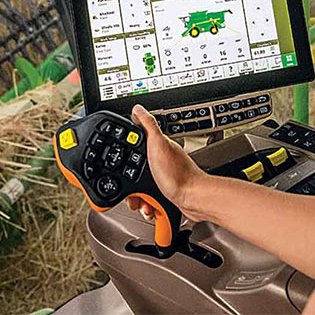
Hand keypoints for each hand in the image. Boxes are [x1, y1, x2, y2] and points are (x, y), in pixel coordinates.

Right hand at [126, 105, 211, 222]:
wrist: (193, 199)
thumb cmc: (177, 174)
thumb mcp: (158, 145)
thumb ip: (148, 126)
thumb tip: (138, 108)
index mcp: (158, 146)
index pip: (133, 147)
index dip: (124, 157)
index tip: (121, 166)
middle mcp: (161, 160)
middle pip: (134, 172)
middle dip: (131, 184)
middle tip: (135, 190)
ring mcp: (164, 176)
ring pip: (141, 187)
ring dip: (139, 198)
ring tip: (144, 200)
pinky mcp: (166, 191)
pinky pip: (149, 198)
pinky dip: (147, 205)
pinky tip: (151, 206)